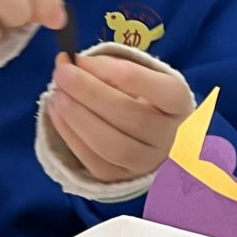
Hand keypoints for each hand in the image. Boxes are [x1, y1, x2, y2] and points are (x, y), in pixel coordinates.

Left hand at [47, 53, 195, 185]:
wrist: (152, 136)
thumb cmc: (144, 98)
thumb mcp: (140, 76)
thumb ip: (112, 68)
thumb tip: (76, 64)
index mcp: (179, 104)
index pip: (158, 90)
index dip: (116, 72)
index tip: (82, 59)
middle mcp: (170, 137)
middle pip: (132, 117)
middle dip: (90, 93)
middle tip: (62, 73)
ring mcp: (147, 162)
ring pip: (112, 145)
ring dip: (79, 118)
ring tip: (57, 95)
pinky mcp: (121, 178)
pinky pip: (93, 161)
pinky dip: (70, 136)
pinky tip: (56, 113)